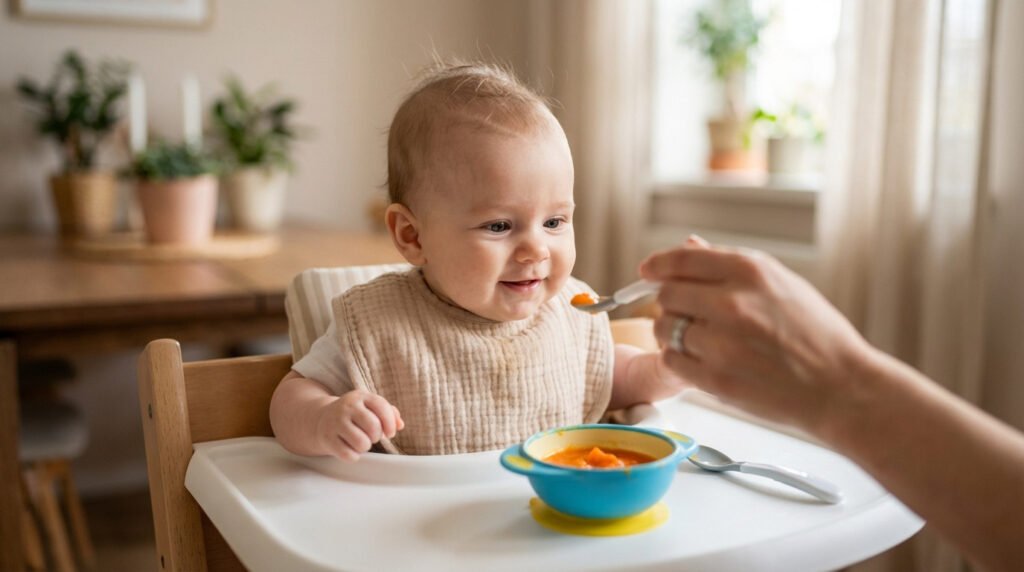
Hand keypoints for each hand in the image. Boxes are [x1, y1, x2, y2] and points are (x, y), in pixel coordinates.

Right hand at [315, 390, 404, 461]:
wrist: (322, 418)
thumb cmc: (354, 415)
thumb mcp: (370, 407)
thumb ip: (389, 413)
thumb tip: (400, 425)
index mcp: (361, 396)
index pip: (381, 407)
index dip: (390, 423)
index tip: (390, 433)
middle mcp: (347, 407)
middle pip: (373, 427)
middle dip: (377, 436)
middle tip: (372, 437)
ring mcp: (335, 422)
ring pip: (362, 443)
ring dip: (365, 447)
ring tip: (361, 442)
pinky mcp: (327, 438)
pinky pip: (348, 455)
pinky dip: (353, 456)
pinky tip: (350, 448)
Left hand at [639, 239, 874, 434]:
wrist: (842, 387)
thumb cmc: (816, 334)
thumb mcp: (781, 284)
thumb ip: (730, 267)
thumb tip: (687, 245)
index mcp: (751, 271)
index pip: (682, 259)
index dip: (658, 265)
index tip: (647, 271)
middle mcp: (733, 303)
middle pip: (667, 294)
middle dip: (670, 302)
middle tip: (685, 313)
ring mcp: (722, 343)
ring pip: (664, 328)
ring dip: (672, 333)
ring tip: (698, 339)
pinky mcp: (716, 378)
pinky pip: (671, 360)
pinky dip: (679, 360)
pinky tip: (702, 360)